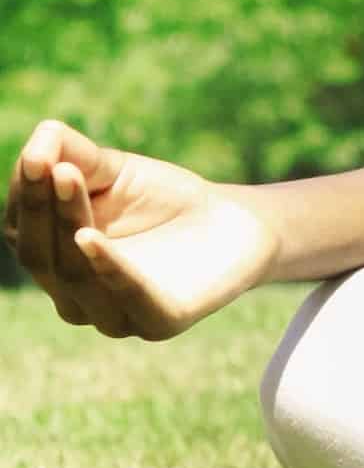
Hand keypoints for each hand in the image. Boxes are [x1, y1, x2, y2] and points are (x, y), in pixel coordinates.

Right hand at [3, 120, 277, 339]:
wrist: (236, 224)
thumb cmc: (164, 199)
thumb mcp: (113, 169)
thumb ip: (71, 152)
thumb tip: (36, 144)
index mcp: (53, 261)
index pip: (23, 231)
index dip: (27, 196)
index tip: (37, 157)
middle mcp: (74, 297)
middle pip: (42, 257)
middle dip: (44, 208)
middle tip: (53, 166)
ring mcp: (114, 316)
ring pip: (75, 279)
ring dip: (69, 225)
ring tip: (70, 179)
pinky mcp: (159, 323)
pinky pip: (129, 299)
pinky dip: (108, 268)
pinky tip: (90, 238)